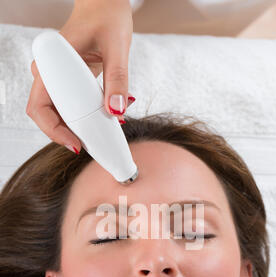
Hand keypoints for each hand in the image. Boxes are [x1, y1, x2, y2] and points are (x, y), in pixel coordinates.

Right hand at [26, 0, 134, 152]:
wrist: (105, 6)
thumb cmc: (108, 17)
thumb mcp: (117, 48)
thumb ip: (117, 79)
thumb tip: (116, 111)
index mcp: (52, 62)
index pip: (39, 106)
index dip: (53, 130)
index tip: (75, 144)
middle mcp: (50, 73)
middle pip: (47, 115)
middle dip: (68, 135)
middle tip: (94, 145)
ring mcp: (57, 79)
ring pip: (59, 114)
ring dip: (77, 129)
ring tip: (101, 137)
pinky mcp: (68, 83)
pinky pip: (71, 107)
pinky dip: (85, 120)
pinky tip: (103, 123)